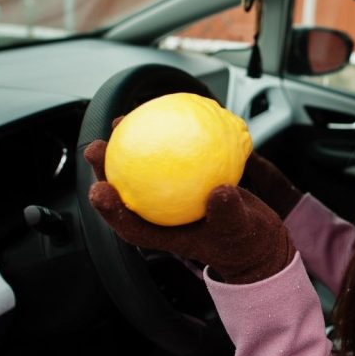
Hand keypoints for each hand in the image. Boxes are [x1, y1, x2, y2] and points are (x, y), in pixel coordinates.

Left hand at [84, 139, 294, 283]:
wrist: (259, 234)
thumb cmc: (245, 240)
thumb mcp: (240, 230)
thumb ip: (229, 214)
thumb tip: (219, 192)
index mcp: (166, 234)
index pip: (130, 226)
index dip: (109, 210)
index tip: (99, 190)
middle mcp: (163, 213)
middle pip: (127, 192)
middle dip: (104, 171)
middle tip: (95, 148)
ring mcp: (172, 195)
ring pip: (142, 170)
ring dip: (128, 147)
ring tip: (119, 121)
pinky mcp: (184, 179)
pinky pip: (172, 155)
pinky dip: (166, 135)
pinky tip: (164, 115)